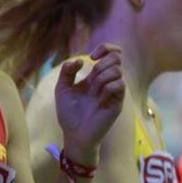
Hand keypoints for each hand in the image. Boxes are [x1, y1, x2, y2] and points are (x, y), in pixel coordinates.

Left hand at [54, 44, 125, 163]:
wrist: (74, 134)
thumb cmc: (69, 114)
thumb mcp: (62, 89)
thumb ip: (67, 71)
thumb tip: (79, 60)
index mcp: (96, 76)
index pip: (112, 53)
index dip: (106, 48)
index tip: (92, 56)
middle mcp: (107, 82)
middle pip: (116, 58)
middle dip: (102, 63)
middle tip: (91, 77)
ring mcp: (114, 93)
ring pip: (117, 71)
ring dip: (101, 78)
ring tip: (93, 92)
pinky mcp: (117, 103)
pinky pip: (120, 85)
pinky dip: (107, 88)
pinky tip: (99, 100)